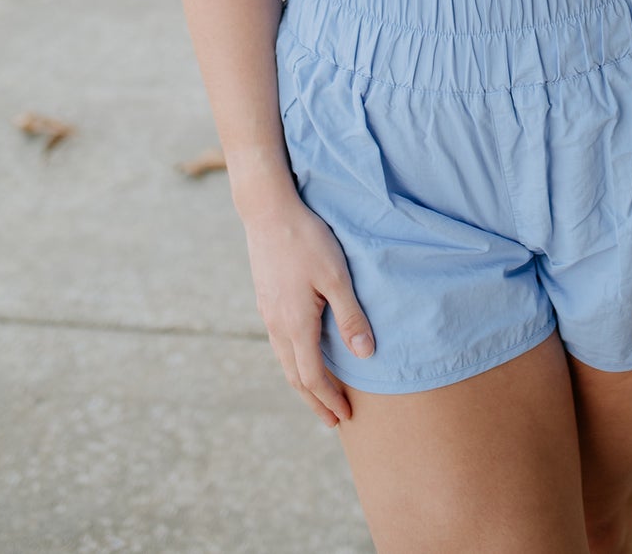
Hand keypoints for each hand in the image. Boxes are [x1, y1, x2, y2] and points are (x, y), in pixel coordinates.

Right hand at [243, 194, 374, 425]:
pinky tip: (302, 356)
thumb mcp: (337, 276)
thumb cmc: (307, 240)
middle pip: (294, 376)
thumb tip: (365, 356)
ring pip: (284, 360)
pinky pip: (279, 343)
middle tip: (333, 421)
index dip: (329, 399)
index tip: (345, 416)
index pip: (312, 376)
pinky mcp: (266, 300)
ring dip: (303, 383)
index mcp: (295, 324)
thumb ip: (351, 317)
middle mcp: (276, 325)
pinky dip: (293, 362)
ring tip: (318, 396)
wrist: (268, 211)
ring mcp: (267, 313)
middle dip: (315, 400)